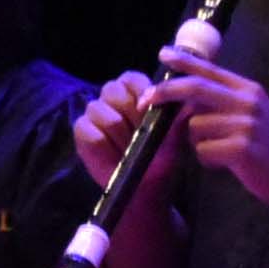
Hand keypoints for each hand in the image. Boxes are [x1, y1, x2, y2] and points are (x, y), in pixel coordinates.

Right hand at [72, 69, 175, 187]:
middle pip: (112, 90)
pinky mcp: (82, 131)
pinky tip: (114, 157)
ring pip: (99, 110)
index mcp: (134, 92)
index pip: (131, 78)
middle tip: (143, 135)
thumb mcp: (174, 135)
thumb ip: (178, 114)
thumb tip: (186, 99)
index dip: (141, 92)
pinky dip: (104, 146)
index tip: (151, 112)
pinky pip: (89, 130)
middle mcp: (112, 98)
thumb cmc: (160, 159)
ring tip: (130, 149)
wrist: (146, 189)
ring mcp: (94, 114)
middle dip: (130, 114)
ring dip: (119, 134)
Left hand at [153, 54, 268, 203]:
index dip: (184, 61)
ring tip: (222, 152)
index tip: (163, 53)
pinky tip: (228, 164)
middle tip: (145, 100)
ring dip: (198, 142)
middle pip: (195, 89)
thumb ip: (224, 104)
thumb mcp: (252, 116)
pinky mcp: (241, 148)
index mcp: (249, 90)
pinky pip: (203, 150)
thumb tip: (186, 101)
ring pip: (195, 126)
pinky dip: (208, 159)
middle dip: (166, 93)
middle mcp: (248, 102)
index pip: (210, 70)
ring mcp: (245, 124)